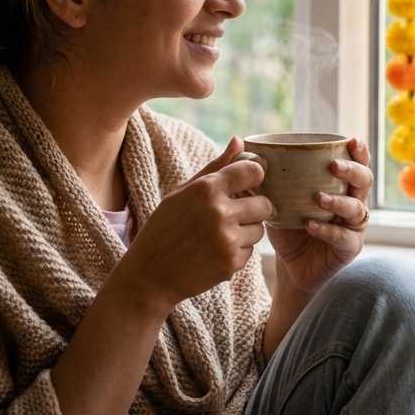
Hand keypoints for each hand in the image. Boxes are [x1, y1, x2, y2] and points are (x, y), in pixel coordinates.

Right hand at [117, 138, 274, 311]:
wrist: (150, 274)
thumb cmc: (164, 228)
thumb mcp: (182, 193)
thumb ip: (215, 166)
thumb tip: (240, 140)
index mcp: (206, 189)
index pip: (253, 171)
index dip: (255, 177)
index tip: (248, 184)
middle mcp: (220, 212)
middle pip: (264, 203)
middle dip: (255, 208)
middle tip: (235, 214)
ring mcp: (227, 239)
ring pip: (259, 229)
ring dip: (246, 232)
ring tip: (218, 236)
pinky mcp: (231, 263)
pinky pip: (250, 252)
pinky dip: (236, 252)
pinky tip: (213, 253)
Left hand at [267, 137, 372, 296]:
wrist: (290, 266)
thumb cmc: (287, 227)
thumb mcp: (275, 197)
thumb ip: (263, 173)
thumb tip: (239, 143)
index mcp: (341, 186)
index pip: (358, 163)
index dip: (359, 151)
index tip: (351, 140)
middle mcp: (353, 203)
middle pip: (365, 181)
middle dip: (352, 171)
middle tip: (334, 167)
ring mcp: (353, 227)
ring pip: (357, 209)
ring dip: (339, 201)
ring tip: (318, 198)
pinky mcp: (349, 249)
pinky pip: (343, 237)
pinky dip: (327, 230)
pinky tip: (310, 224)